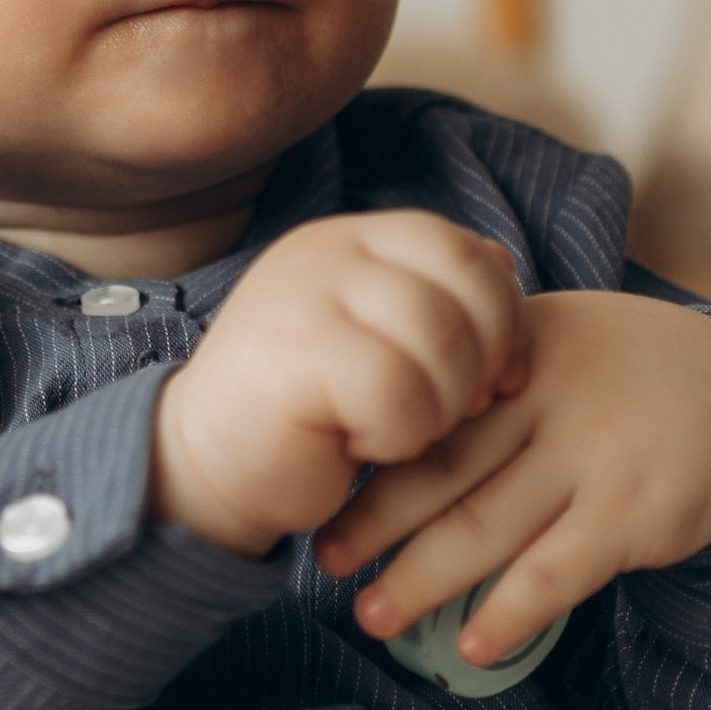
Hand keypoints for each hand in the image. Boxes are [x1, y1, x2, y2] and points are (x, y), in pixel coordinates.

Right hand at [151, 212, 527, 556]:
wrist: (205, 469)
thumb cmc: (308, 416)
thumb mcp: (381, 343)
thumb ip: (437, 300)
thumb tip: (504, 263)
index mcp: (351, 240)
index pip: (461, 250)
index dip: (502, 316)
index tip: (503, 379)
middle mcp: (326, 252)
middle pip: (461, 291)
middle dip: (480, 367)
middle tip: (456, 414)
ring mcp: (305, 295)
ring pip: (438, 338)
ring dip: (442, 406)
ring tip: (401, 430)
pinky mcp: (294, 354)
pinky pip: (398, 391)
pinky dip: (399, 434)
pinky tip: (362, 444)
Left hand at [312, 292, 710, 667]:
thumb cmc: (628, 371)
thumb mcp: (555, 339)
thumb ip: (482, 371)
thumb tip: (379, 416)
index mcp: (515, 351)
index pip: (427, 407)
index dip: (368, 455)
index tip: (319, 493)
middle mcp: (547, 398)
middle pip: (441, 468)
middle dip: (375, 523)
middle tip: (325, 562)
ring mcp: (593, 457)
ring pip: (486, 527)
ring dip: (422, 580)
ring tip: (373, 617)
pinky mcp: (634, 514)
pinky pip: (555, 574)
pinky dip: (508, 612)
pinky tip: (472, 643)